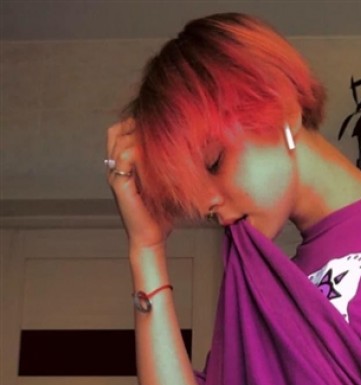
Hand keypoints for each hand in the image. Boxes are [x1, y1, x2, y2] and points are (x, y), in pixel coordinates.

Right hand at [106, 118, 171, 248]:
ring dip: (141, 136)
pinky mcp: (119, 185)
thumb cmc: (162, 214)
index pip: (120, 131)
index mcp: (124, 165)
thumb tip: (198, 147)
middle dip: (136, 125)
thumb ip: (172, 164)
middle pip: (116, 131)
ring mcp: (115, 175)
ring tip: (160, 142)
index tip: (160, 124)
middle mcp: (115, 167)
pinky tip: (158, 157)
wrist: (152, 238)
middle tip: (159, 130)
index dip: (136, 123)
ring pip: (120, 140)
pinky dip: (140, 152)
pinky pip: (125, 158)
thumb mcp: (169, 183)